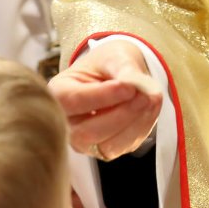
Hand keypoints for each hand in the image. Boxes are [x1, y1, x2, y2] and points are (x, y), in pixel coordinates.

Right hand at [48, 40, 162, 160]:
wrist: (114, 76)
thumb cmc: (107, 64)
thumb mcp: (114, 57)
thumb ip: (123, 68)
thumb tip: (134, 85)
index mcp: (57, 93)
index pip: (75, 101)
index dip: (103, 97)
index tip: (129, 87)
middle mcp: (65, 123)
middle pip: (88, 131)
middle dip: (122, 114)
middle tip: (146, 95)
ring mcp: (83, 142)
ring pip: (108, 145)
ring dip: (135, 124)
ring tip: (152, 99)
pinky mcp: (104, 150)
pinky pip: (123, 147)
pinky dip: (141, 129)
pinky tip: (150, 110)